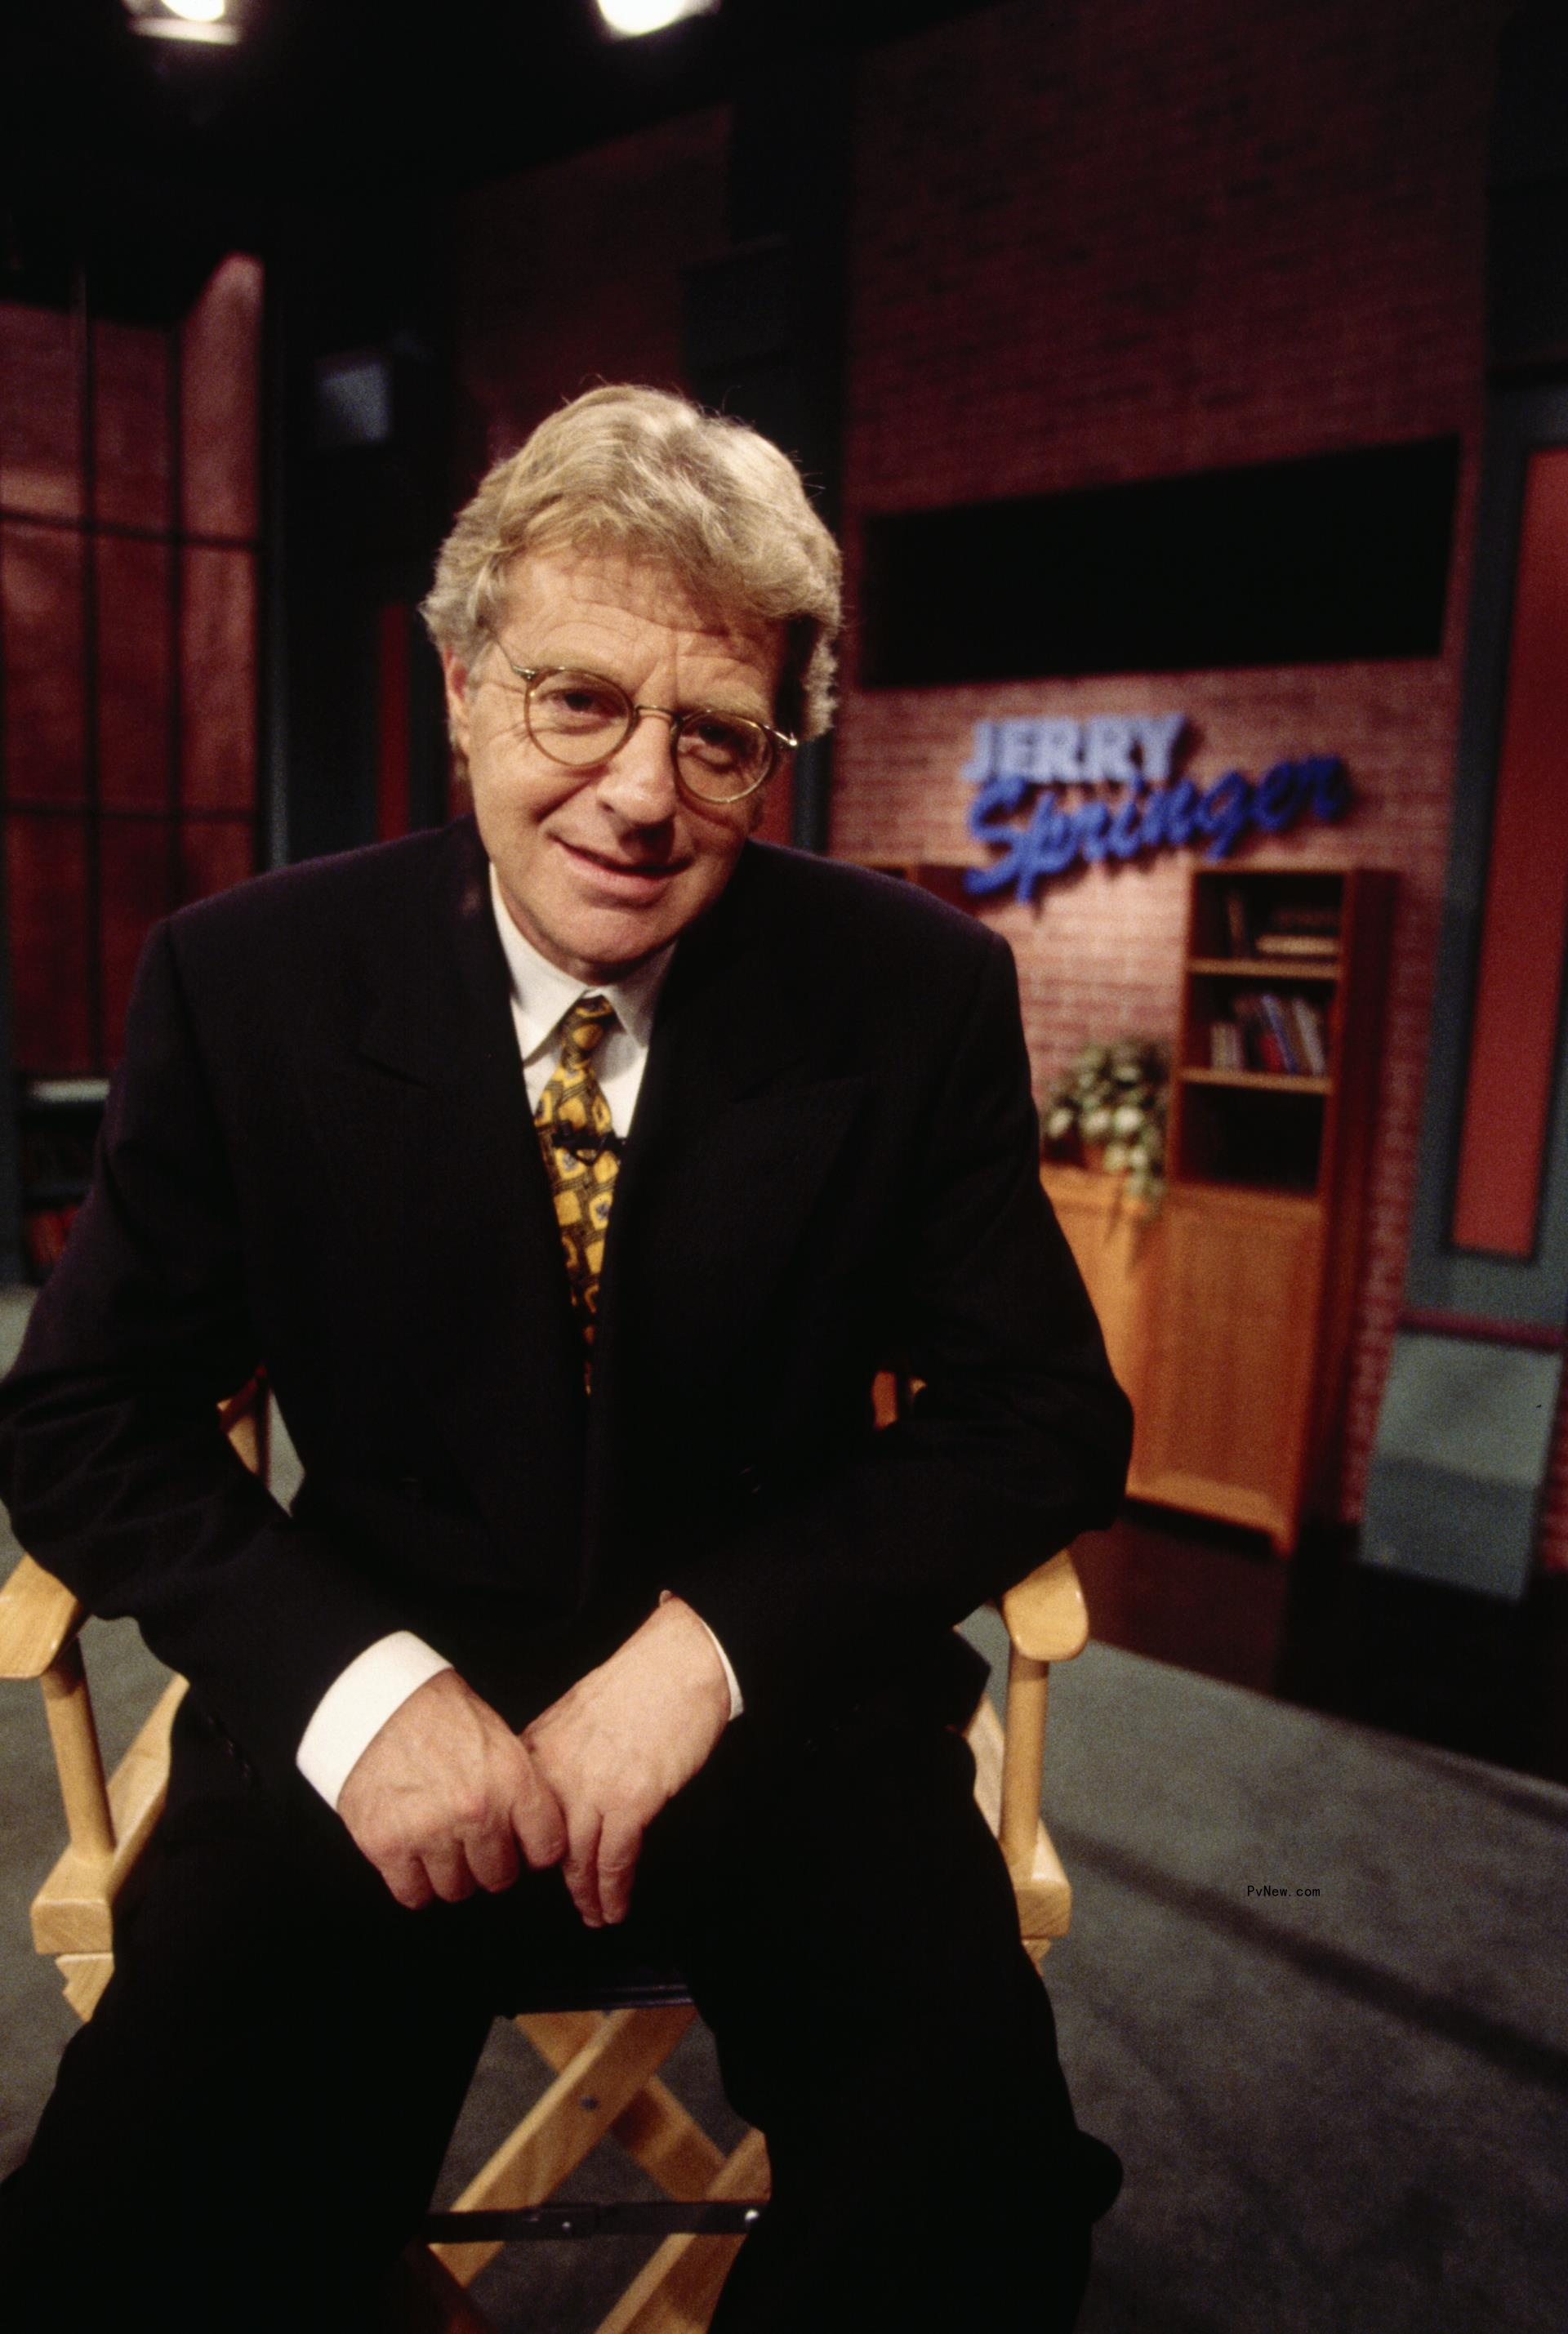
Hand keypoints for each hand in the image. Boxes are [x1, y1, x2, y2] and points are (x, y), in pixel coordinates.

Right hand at [338, 1668, 566, 1909]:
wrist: (378, 1701)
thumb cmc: (442, 1717)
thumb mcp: (500, 1740)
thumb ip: (519, 1790)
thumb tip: (534, 1838)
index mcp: (512, 1780)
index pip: (547, 1850)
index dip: (534, 1851)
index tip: (522, 1845)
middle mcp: (475, 1811)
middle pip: (500, 1878)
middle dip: (491, 1864)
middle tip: (475, 1843)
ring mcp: (429, 1831)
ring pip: (457, 1891)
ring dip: (452, 1875)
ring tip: (442, 1845)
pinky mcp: (387, 1845)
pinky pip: (414, 1894)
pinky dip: (416, 1883)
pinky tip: (415, 1856)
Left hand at [522, 1596, 730, 1928]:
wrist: (678, 1664)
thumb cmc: (638, 1681)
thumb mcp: (577, 1711)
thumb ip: (558, 1750)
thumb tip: (556, 1782)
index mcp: (541, 1747)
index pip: (523, 1813)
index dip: (531, 1846)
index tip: (538, 1867)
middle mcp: (558, 1772)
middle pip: (547, 1842)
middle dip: (560, 1879)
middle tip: (572, 1903)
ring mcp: (592, 1788)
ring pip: (579, 1859)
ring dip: (587, 1895)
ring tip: (595, 1916)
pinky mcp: (630, 1800)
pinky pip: (615, 1860)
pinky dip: (615, 1890)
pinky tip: (616, 1907)